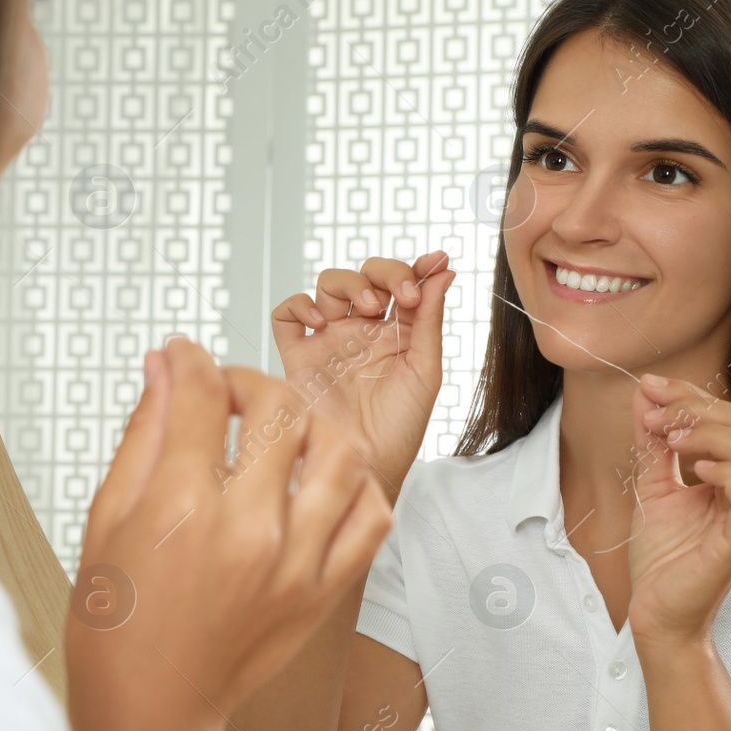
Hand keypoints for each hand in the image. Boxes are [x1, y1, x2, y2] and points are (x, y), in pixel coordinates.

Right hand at [68, 337, 393, 722]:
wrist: (153, 708)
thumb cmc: (119, 622)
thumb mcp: (109, 518)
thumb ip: (145, 433)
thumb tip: (165, 365)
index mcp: (180, 509)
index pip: (202, 393)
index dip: (190, 360)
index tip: (185, 359)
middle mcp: (247, 531)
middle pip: (279, 408)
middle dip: (251, 381)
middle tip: (230, 396)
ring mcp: (295, 563)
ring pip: (340, 451)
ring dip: (312, 424)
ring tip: (283, 432)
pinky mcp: (324, 592)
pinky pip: (372, 516)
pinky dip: (356, 485)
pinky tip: (321, 482)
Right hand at [270, 252, 455, 500]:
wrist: (366, 467)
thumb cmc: (399, 430)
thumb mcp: (425, 371)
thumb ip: (430, 319)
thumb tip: (444, 271)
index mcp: (396, 334)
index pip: (403, 284)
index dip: (416, 268)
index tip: (434, 263)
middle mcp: (361, 332)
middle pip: (365, 275)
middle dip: (386, 273)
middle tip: (402, 295)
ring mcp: (328, 341)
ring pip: (328, 285)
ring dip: (349, 284)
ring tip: (368, 308)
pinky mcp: (298, 356)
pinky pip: (287, 316)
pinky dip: (300, 306)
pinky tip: (322, 322)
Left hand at [624, 375, 730, 649]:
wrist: (656, 611)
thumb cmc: (662, 556)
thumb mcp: (652, 485)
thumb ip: (653, 441)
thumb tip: (645, 392)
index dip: (691, 396)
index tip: (649, 388)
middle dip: (698, 408)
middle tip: (655, 416)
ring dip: (710, 434)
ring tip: (671, 439)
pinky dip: (727, 472)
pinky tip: (695, 471)